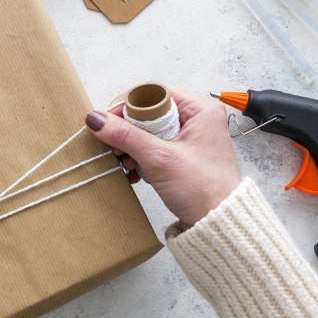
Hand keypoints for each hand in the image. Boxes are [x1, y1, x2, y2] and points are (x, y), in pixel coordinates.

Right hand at [85, 86, 241, 228]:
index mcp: (200, 110)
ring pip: (146, 130)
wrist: (220, 224)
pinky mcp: (181, 154)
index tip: (108, 121)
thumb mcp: (160, 159)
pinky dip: (138, 157)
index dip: (127, 105)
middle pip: (147, 112)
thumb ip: (126, 136)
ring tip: (126, 163)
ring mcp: (188, 137)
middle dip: (127, 131)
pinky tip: (134, 171)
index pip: (153, 93)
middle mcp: (195, 119)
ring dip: (130, 147)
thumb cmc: (206, 191)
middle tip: (115, 146)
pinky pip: (151, 146)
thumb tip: (97, 119)